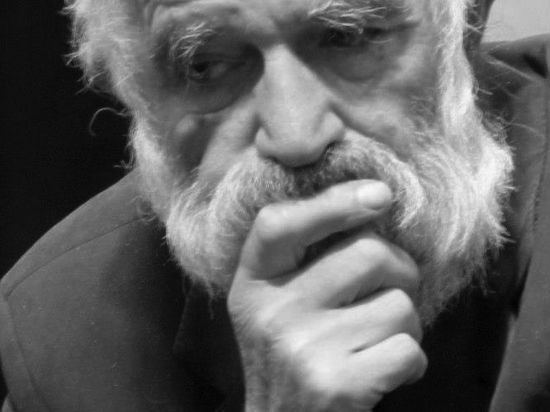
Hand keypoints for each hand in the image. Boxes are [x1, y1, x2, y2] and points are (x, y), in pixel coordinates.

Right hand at [228, 180, 426, 410]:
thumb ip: (304, 258)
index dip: (333, 202)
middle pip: (367, 254)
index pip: (278, 224)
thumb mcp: (276, 303)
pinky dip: (411, 360)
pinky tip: (387, 370)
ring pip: (399, 304)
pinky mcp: (337, 385)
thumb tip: (374, 200)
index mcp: (253, 284)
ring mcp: (302, 348)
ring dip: (407, 322)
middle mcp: (272, 312)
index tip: (379, 195)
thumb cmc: (291, 355)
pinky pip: (408, 349)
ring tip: (380, 339)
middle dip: (401, 269)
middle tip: (394, 288)